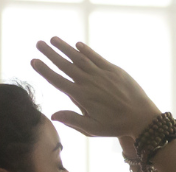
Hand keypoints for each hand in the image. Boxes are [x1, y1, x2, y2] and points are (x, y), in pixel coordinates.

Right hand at [30, 37, 161, 138]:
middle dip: (51, 54)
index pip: (58, 80)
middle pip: (65, 65)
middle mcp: (89, 82)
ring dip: (65, 48)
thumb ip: (72, 120)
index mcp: (82, 96)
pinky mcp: (113, 70)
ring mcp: (101, 74)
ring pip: (79, 57)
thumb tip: (53, 115)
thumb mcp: (93, 129)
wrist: (141, 116)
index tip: (34, 61)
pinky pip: (96, 57)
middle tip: (38, 44)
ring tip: (53, 39)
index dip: (45, 70)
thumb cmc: (116, 126)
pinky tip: (77, 44)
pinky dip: (86, 50)